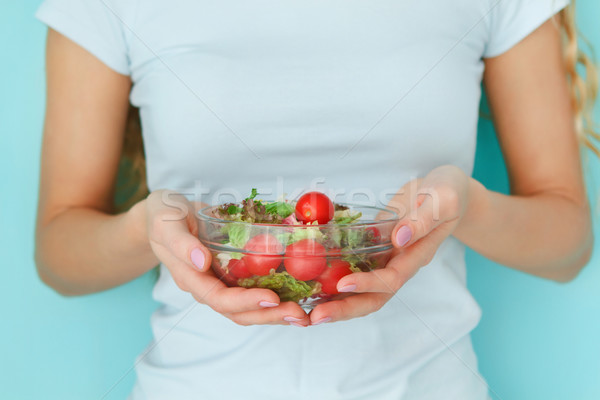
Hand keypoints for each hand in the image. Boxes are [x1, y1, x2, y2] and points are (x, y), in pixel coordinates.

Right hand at [142, 190, 309, 325]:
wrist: (163, 215)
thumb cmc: (164, 215)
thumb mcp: (166, 222)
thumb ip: (181, 243)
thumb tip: (202, 262)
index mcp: (190, 277)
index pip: (218, 298)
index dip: (245, 302)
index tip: (272, 298)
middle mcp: (206, 286)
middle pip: (237, 312)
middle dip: (268, 315)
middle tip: (298, 315)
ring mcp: (219, 283)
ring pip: (247, 308)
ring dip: (274, 314)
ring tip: (301, 316)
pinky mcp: (230, 276)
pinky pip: (251, 292)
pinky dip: (273, 299)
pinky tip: (295, 298)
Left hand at [308, 165, 470, 324]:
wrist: (446, 190)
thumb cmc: (447, 192)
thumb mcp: (442, 200)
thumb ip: (422, 220)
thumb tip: (399, 238)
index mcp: (418, 254)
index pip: (392, 278)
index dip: (368, 284)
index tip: (342, 284)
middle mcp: (401, 264)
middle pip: (375, 297)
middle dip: (345, 308)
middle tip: (315, 317)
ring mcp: (388, 260)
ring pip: (364, 291)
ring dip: (337, 304)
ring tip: (309, 313)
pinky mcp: (377, 252)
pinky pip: (356, 271)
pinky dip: (335, 284)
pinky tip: (313, 288)